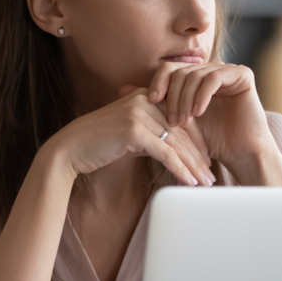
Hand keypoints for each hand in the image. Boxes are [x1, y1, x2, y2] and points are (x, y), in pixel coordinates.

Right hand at [47, 88, 215, 186]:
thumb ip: (152, 134)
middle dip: (199, 156)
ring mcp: (139, 114)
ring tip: (205, 183)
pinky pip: (165, 153)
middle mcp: (144, 101)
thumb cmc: (99, 144)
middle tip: (211, 175)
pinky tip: (189, 182)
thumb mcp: (130, 134)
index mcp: (145, 97)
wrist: (70, 149)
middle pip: (182, 131)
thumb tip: (175, 151)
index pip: (181, 118)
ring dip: (193, 166)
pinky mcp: (134, 131)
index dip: (197, 142)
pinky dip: (180, 170)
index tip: (206, 161)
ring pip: (176, 143)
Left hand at [145, 61, 280, 175]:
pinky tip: (198, 113)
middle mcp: (211, 69)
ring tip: (183, 121)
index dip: (158, 84)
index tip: (150, 103)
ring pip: (194, 75)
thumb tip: (121, 89)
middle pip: (180, 71)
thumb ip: (154, 104)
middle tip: (171, 121)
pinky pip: (214, 78)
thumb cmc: (210, 141)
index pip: (169, 70)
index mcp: (195, 77)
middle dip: (172, 97)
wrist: (241, 154)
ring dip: (185, 99)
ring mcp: (227, 70)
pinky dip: (202, 96)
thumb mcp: (176, 121)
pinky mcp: (242, 75)